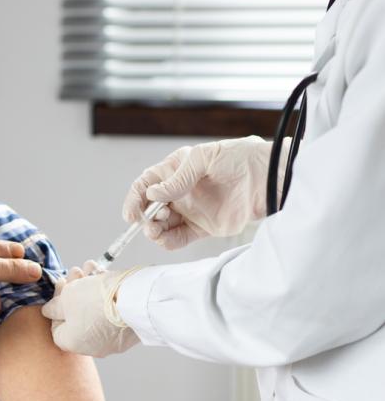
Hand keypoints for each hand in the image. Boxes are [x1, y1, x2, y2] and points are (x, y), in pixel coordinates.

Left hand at [41, 263, 139, 357]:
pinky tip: (103, 274)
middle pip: (76, 315)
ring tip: (90, 267)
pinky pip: (111, 311)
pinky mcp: (128, 330)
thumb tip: (49, 311)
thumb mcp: (67, 298)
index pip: (56, 325)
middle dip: (74, 290)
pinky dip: (106, 293)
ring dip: (89, 286)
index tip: (62, 284)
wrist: (136, 301)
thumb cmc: (96, 300)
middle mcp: (92, 346)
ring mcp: (112, 339)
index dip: (56, 303)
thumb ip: (54, 306)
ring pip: (94, 309)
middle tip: (76, 271)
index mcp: (73, 343)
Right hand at [122, 136, 286, 249]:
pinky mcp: (204, 227)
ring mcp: (191, 210)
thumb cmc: (240, 158)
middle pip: (150, 207)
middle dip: (144, 217)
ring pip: (162, 225)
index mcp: (176, 170)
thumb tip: (153, 194)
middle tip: (150, 222)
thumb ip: (178, 178)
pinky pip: (180, 238)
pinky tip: (166, 240)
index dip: (134, 199)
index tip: (131, 214)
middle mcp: (180, 191)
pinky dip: (169, 242)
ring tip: (157, 232)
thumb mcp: (204, 158)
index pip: (146, 184)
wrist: (269, 178)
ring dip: (154, 231)